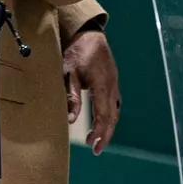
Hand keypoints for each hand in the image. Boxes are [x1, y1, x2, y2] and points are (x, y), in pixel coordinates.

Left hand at [63, 30, 119, 154]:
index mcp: (101, 84)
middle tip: (96, 150)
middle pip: (112, 116)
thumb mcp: (68, 72)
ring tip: (96, 140)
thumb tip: (71, 120)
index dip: (99, 132)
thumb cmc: (76, 51)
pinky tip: (102, 122)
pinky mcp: (112, 81)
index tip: (92, 146)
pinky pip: (114, 103)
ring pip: (115, 110)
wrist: (88, 33)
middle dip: (105, 134)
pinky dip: (109, 115)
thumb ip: (71, 96)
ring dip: (107, 126)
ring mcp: (114, 83)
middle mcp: (111, 85)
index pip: (103, 114)